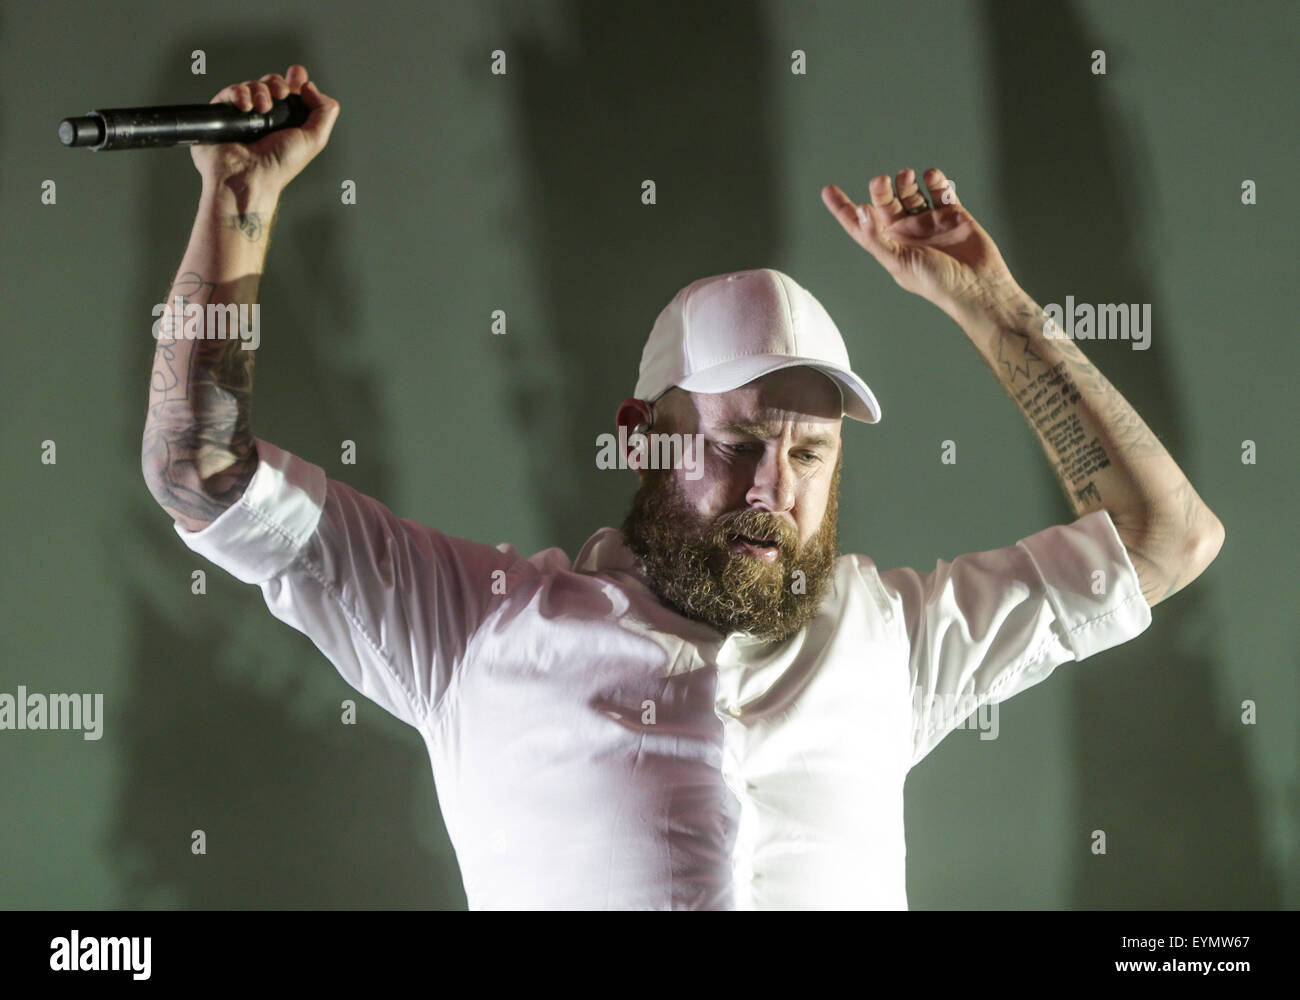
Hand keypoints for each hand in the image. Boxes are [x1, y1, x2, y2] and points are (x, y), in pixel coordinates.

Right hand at [191, 64, 339, 194]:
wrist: (249, 175)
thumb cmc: (280, 165)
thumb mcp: (314, 139)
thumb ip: (323, 111)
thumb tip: (309, 86)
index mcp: (287, 123)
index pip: (291, 92)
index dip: (295, 80)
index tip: (297, 75)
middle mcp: (266, 118)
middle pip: (271, 84)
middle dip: (278, 84)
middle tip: (281, 95)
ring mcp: (244, 116)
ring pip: (251, 85)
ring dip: (260, 90)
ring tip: (263, 108)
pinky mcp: (223, 114)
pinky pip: (230, 92)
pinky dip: (239, 94)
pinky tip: (245, 106)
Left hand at [822, 168, 1021, 320]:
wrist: (977, 285)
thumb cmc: (936, 283)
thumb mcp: (898, 262)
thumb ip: (876, 237)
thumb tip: (860, 211)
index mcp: (889, 245)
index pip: (860, 224)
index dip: (843, 208)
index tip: (828, 190)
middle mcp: (907, 232)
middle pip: (886, 202)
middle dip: (881, 189)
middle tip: (881, 180)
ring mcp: (930, 222)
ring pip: (912, 193)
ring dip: (906, 182)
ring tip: (907, 176)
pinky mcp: (953, 214)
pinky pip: (941, 192)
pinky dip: (935, 181)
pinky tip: (932, 177)